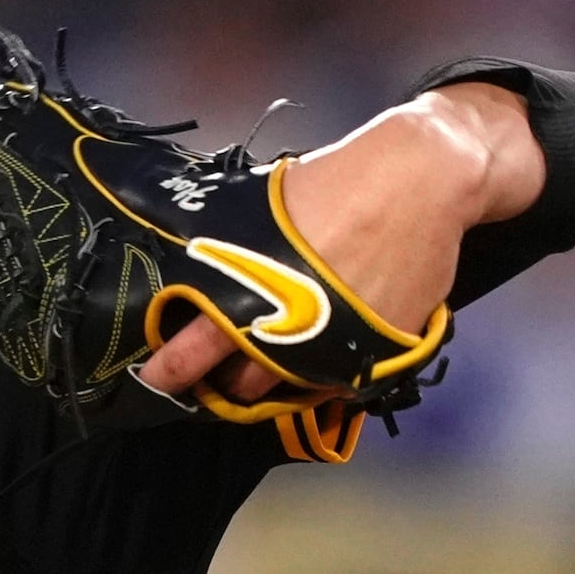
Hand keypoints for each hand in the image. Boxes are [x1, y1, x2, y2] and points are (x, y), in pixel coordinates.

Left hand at [134, 82, 542, 402]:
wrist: (420, 182)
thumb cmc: (333, 184)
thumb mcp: (258, 206)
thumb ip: (222, 245)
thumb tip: (185, 261)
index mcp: (251, 289)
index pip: (194, 349)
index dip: (170, 371)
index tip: (153, 381)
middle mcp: (290, 329)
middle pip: (240, 385)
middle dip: (220, 385)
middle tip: (211, 376)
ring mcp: (335, 347)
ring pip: (287, 391)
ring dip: (268, 384)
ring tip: (257, 368)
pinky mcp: (376, 353)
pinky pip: (334, 385)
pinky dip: (315, 379)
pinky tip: (306, 361)